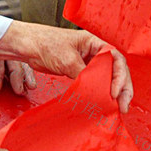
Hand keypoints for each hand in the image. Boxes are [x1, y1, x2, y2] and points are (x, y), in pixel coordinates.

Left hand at [0, 23, 133, 112]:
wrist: (27, 46)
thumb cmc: (45, 44)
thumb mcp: (68, 60)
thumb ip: (85, 75)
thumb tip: (97, 93)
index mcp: (95, 42)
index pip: (117, 59)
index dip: (120, 76)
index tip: (114, 92)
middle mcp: (95, 51)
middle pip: (117, 69)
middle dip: (123, 87)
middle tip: (123, 105)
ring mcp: (88, 61)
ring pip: (108, 77)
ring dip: (114, 92)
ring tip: (117, 108)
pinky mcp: (80, 70)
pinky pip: (96, 82)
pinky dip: (101, 92)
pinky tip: (103, 103)